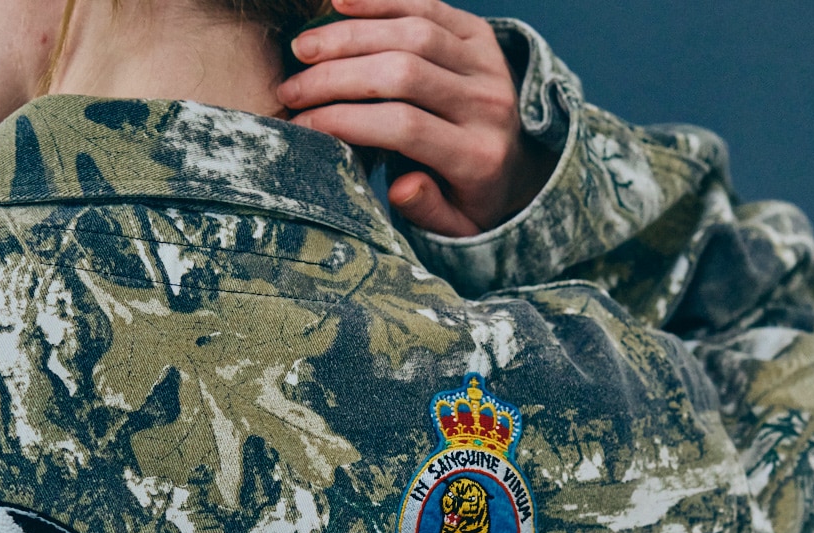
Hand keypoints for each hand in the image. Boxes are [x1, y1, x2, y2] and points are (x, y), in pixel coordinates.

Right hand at [276, 0, 557, 237]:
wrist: (522, 168)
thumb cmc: (472, 201)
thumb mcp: (456, 228)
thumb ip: (428, 210)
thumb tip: (400, 185)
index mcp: (479, 157)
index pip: (403, 127)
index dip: (346, 120)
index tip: (303, 124)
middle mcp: (489, 105)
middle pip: (403, 73)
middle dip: (337, 77)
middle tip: (292, 88)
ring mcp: (488, 64)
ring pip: (411, 33)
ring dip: (349, 36)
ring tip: (303, 49)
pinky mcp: (481, 35)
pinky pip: (427, 5)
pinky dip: (381, 0)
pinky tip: (338, 0)